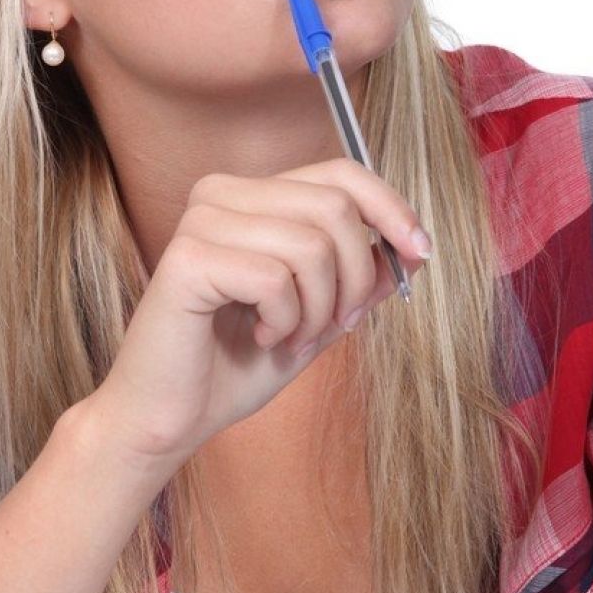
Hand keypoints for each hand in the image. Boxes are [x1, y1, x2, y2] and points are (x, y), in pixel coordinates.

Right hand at [87, 158, 430, 486]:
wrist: (171, 419)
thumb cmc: (235, 367)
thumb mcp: (318, 317)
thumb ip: (359, 278)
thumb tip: (414, 247)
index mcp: (250, 196)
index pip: (339, 173)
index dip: (390, 208)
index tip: (421, 253)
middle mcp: (220, 194)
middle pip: (334, 207)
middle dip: (354, 277)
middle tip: (335, 324)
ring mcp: (200, 221)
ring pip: (311, 244)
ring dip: (320, 307)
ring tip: (291, 336)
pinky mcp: (187, 257)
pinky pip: (276, 277)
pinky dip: (286, 319)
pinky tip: (262, 336)